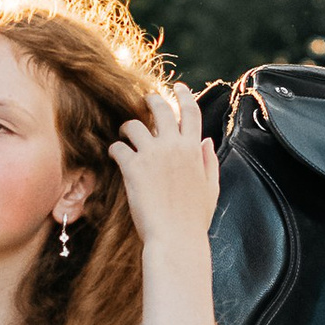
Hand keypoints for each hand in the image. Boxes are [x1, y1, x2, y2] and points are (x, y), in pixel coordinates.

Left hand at [108, 81, 216, 250]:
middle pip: (161, 109)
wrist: (176, 238)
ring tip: (125, 133)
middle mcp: (173, 146)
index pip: (191, 112)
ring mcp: (152, 155)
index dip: (184, 95)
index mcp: (193, 149)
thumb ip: (208, 162)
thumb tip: (205, 141)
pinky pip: (118, 147)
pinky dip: (114, 149)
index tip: (179, 87)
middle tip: (144, 100)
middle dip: (151, 99)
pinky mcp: (133, 167)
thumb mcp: (211, 188)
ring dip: (127, 126)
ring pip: (134, 124)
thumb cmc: (194, 219)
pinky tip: (114, 155)